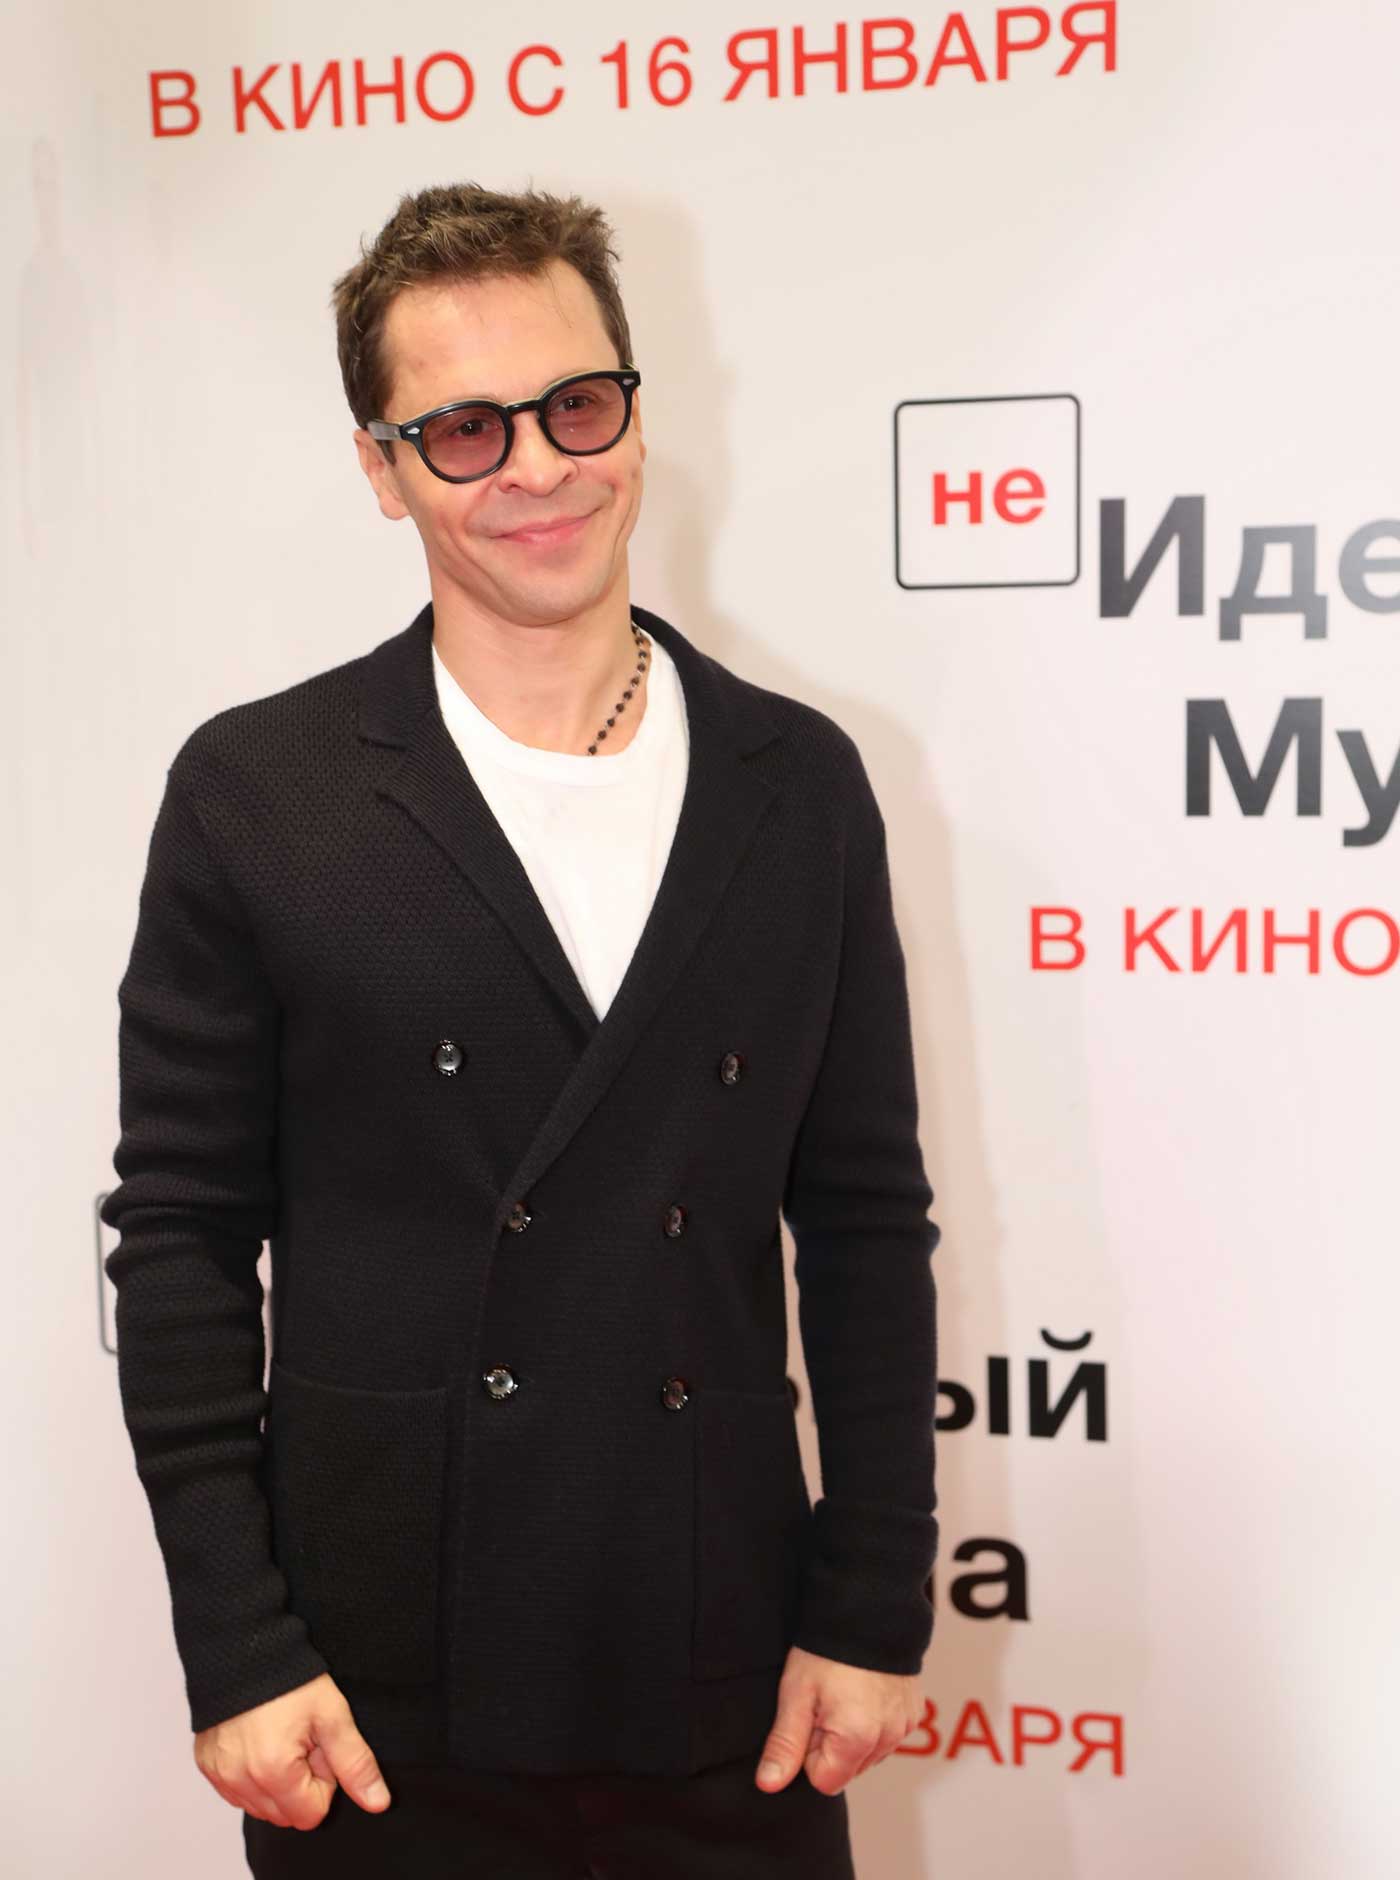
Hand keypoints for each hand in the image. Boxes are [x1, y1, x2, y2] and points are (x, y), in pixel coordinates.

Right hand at [193, 1672, 392, 1828]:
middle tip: (302, 1739)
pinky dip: (253, 1777)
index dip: (324, 1781)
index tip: (319, 1746)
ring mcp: (219, 1775)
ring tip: (281, 1737)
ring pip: (261, 1807)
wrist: (246, 1646)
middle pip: (285, 1815)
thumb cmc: (292, 1679)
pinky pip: (237, 1793)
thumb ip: (356, 1764)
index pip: (312, 1814)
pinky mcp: (207, 1766)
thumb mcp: (333, 1717)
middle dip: (301, 1784)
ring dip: (277, 1783)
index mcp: (273, 1772)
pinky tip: (260, 1741)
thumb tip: (379, 1803)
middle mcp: (240, 1781)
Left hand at [754, 1646, 919, 1795]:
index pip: (824, 1781)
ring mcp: (904, 1726)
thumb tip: (768, 1785)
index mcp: (857, 1739)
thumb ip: (784, 1744)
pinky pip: (886, 1736)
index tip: (809, 1717)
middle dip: (831, 1744)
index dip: (809, 1752)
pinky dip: (872, 1722)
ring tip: (844, 1693)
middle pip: (847, 1769)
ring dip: (852, 1735)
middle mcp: (887, 1739)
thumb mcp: (796, 1694)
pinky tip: (863, 1691)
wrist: (867, 1608)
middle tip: (825, 1702)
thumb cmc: (827, 1650)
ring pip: (867, 1755)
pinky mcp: (913, 1713)